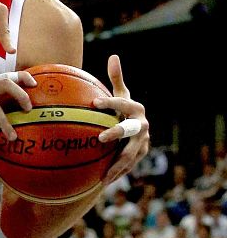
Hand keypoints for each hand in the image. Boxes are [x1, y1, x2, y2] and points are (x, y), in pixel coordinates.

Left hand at [94, 54, 149, 184]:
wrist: (139, 128)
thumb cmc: (123, 108)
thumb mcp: (121, 94)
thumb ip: (116, 78)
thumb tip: (114, 56)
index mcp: (135, 108)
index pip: (122, 103)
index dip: (110, 102)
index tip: (94, 102)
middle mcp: (142, 125)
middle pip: (129, 130)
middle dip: (116, 133)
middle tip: (100, 138)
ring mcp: (143, 142)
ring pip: (130, 154)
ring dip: (116, 163)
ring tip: (102, 171)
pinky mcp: (141, 155)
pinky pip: (127, 165)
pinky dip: (116, 173)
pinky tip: (101, 181)